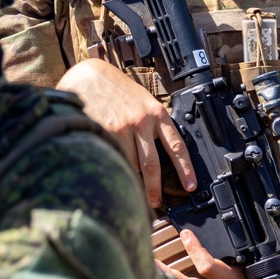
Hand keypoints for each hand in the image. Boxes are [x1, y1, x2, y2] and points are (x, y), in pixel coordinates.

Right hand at [59, 58, 195, 207]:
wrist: (90, 75)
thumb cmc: (117, 89)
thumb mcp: (142, 102)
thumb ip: (151, 125)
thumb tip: (159, 154)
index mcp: (157, 113)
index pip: (177, 146)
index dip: (185, 169)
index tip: (190, 185)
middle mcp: (142, 121)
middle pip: (153, 165)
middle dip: (154, 188)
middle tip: (156, 203)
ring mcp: (123, 128)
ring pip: (130, 165)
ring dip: (130, 177)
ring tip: (126, 184)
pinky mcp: (105, 132)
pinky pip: (113, 159)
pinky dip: (114, 167)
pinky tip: (111, 171)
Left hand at [160, 230, 279, 278]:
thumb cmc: (276, 263)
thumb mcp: (267, 252)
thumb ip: (253, 244)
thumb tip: (240, 232)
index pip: (210, 268)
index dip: (195, 251)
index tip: (185, 232)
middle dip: (167, 275)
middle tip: (150, 259)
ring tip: (150, 268)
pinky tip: (161, 278)